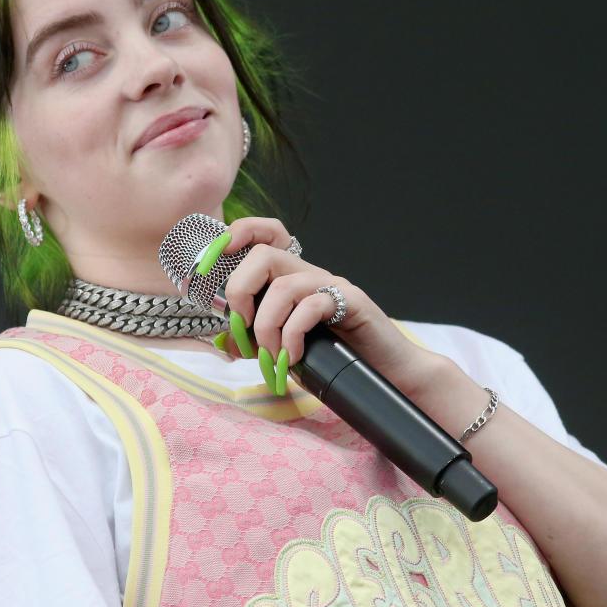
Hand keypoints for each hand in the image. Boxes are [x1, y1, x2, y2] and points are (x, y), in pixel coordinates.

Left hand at [214, 217, 441, 395]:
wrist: (390, 373)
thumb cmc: (338, 359)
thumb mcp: (288, 349)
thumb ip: (258, 342)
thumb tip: (225, 342)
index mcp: (293, 278)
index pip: (268, 234)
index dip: (240, 233)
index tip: (216, 257)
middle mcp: (311, 274)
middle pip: (264, 254)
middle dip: (241, 290)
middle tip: (243, 328)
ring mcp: (332, 285)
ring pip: (284, 285)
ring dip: (266, 325)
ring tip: (272, 355)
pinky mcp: (351, 302)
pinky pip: (312, 306)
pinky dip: (293, 335)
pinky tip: (294, 357)